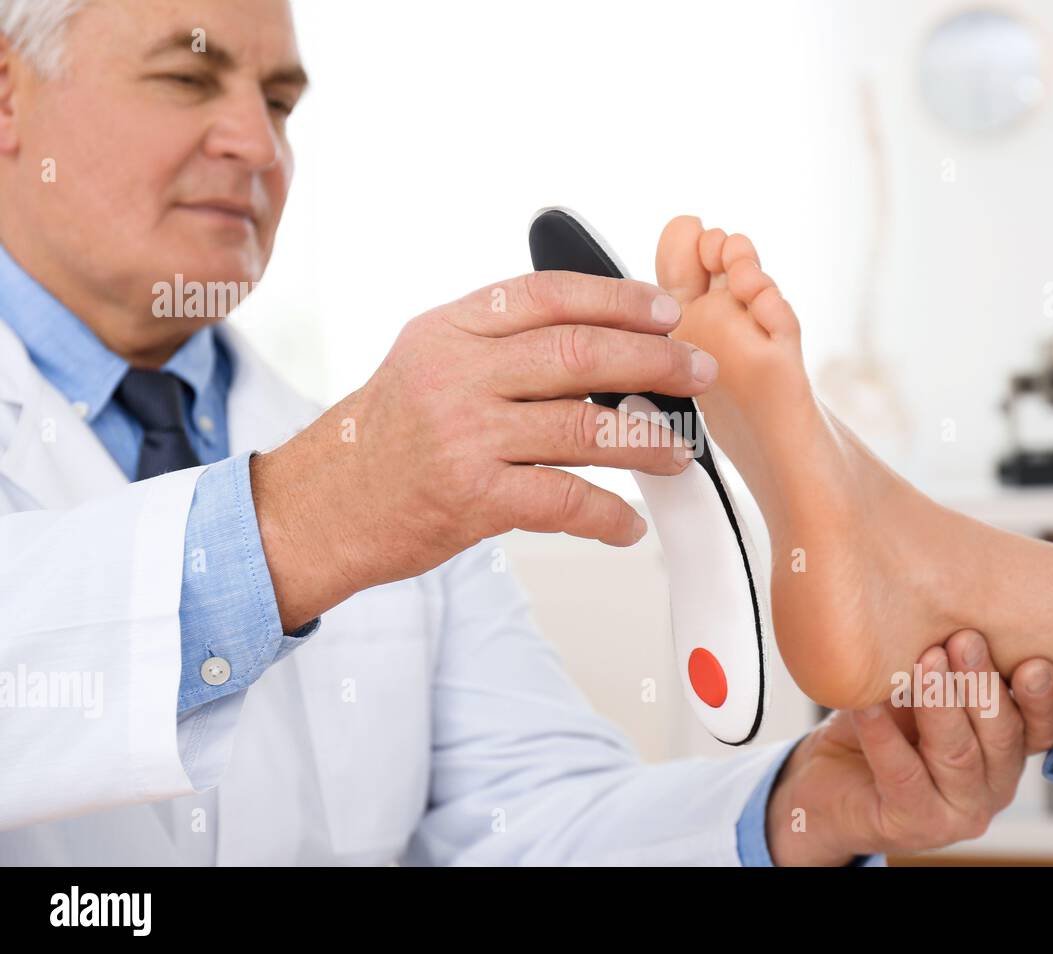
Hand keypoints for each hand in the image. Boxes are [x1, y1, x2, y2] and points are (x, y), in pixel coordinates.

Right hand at [251, 271, 716, 630]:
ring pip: (583, 427)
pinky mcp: (471, 498)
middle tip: (697, 374)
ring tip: (678, 451)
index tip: (666, 311)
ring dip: (646, 440)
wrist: (321, 508)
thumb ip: (497, 344)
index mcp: (448, 330)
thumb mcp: (428, 363)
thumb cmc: (385, 439)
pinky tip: (629, 524)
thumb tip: (598, 340)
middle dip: (653, 360)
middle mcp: (455, 373)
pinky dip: (609, 515)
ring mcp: (464, 435)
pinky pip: (564, 500)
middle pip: (578, 353)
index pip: (547, 295)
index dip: (617, 298)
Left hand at [766, 629, 1052, 865]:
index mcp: (1008, 748)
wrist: (829, 781)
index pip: (1044, 729)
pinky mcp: (913, 824)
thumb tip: (944, 600)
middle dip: (983, 684)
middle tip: (964, 640)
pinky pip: (902, 775)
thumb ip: (945, 660)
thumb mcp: (921, 688)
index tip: (1034, 663)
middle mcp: (994, 784)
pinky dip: (884, 736)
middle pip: (1002, 736)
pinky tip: (867, 705)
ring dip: (941, 705)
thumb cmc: (887, 723)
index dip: (1045, 699)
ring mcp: (958, 812)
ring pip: (957, 755)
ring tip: (925, 662)